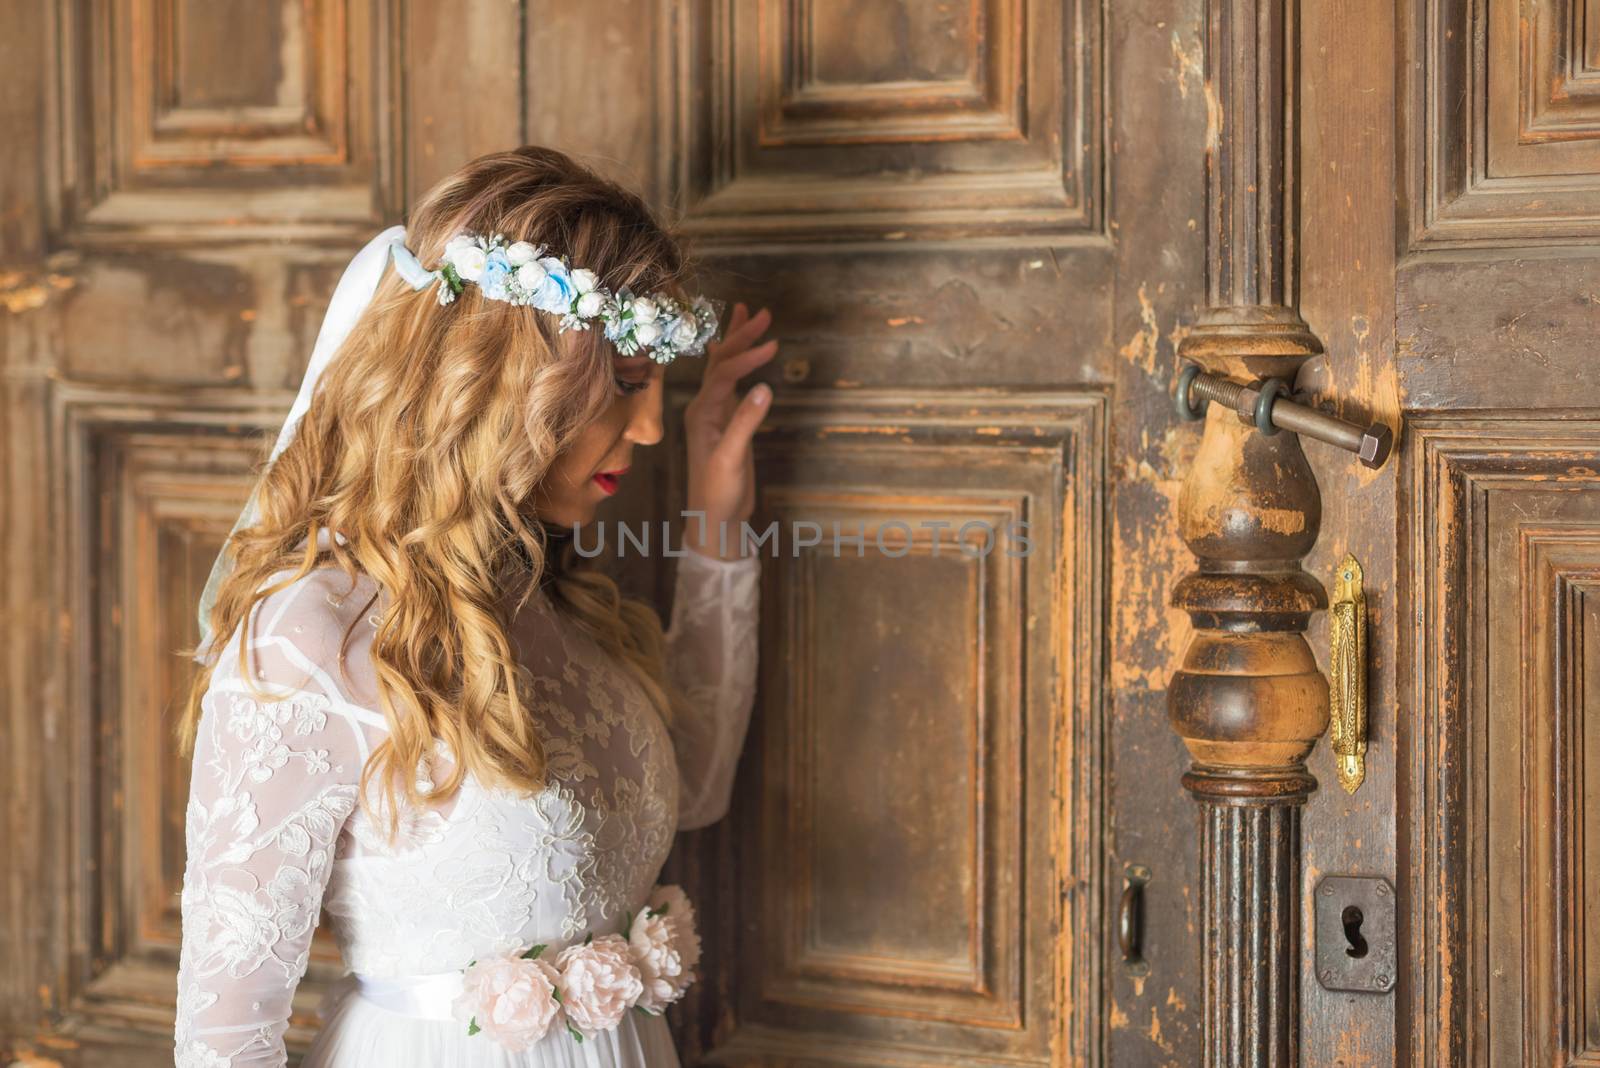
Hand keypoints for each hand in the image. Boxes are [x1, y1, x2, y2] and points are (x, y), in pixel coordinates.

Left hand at [683, 303, 777, 559]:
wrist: (714, 519)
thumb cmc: (718, 493)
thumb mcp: (731, 459)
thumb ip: (745, 423)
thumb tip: (765, 387)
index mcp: (701, 413)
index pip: (724, 373)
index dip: (747, 357)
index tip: (773, 346)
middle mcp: (704, 407)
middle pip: (720, 362)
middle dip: (740, 336)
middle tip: (763, 313)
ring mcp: (715, 414)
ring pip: (723, 368)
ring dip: (736, 342)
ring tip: (749, 315)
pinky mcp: (727, 423)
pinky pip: (730, 383)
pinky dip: (737, 363)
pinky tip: (739, 354)